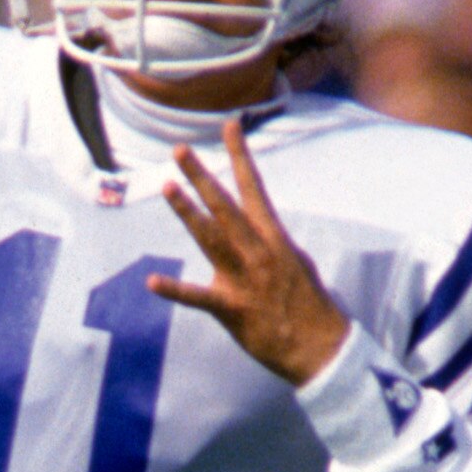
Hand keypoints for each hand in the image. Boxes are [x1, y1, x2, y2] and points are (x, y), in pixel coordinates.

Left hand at [151, 116, 349, 386]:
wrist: (320, 347)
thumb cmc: (308, 303)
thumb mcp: (294, 262)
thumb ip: (269, 242)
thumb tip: (256, 227)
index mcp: (273, 238)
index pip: (254, 187)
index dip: (240, 155)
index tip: (229, 125)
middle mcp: (258, 251)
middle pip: (226, 206)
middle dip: (202, 176)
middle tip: (180, 151)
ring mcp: (245, 279)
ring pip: (212, 238)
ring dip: (188, 212)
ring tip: (168, 187)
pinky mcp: (233, 309)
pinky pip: (199, 298)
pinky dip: (175, 290)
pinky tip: (152, 282)